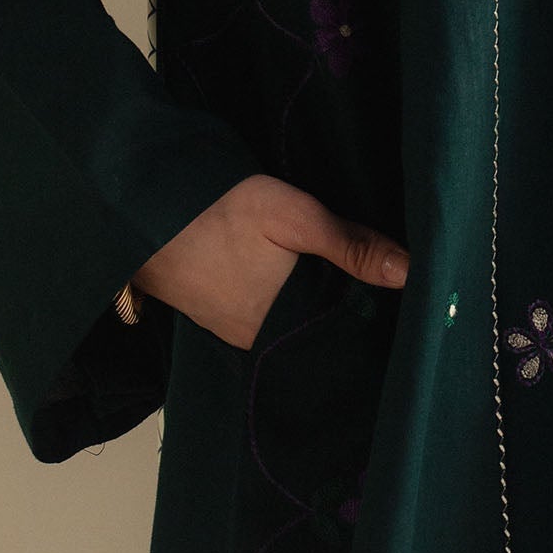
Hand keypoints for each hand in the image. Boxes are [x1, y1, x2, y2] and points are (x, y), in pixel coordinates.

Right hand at [130, 173, 410, 351]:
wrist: (141, 211)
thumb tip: (411, 272)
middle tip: (389, 293)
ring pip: (292, 325)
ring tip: (357, 285)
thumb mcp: (292, 216)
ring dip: (318, 308)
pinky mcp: (218, 314)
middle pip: (318, 333)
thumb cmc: (218, 211)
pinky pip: (266, 317)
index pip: (342, 337)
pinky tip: (302, 280)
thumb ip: (349, 244)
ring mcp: (234, 330)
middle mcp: (258, 341)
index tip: (409, 310)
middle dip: (349, 317)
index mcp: (282, 326)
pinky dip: (288, 302)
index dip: (374, 323)